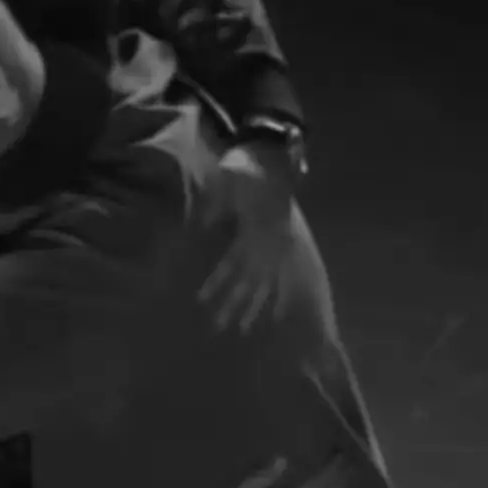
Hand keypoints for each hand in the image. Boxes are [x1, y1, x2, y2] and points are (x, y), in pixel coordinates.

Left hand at [197, 141, 301, 332]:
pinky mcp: (286, 245)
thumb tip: (201, 226)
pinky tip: (279, 314)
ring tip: (245, 328)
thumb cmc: (246, 168)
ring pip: (267, 283)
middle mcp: (268, 242)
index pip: (232, 262)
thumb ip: (215, 205)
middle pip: (250, 280)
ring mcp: (280, 246)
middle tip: (219, 326)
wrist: (275, 158)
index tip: (201, 299)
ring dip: (255, 307)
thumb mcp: (227, 181)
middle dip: (234, 304)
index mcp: (253, 228)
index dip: (218, 281)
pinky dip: (282, 295)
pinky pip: (286, 275)